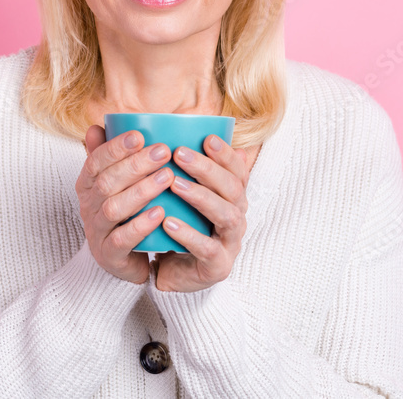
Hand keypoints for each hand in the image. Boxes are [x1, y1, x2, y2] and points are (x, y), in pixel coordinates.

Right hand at [76, 124, 175, 284]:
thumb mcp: (113, 183)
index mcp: (87, 185)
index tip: (139, 135)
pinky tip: (160, 212)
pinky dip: (140, 225)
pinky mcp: (109, 255)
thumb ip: (108, 156)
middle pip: (106, 182)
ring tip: (167, 178)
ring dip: (141, 191)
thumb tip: (98, 125)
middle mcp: (88, 206)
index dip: (114, 148)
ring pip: (114, 208)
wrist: (121, 259)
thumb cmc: (121, 213)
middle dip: (135, 165)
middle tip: (164, 152)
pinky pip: (122, 239)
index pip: (95, 161)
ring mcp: (97, 231)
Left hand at [151, 135, 249, 292]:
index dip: (225, 154)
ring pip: (226, 216)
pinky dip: (189, 235)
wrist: (177, 273)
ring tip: (175, 184)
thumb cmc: (182, 226)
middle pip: (233, 189)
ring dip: (201, 197)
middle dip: (208, 169)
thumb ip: (179, 167)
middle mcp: (237, 217)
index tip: (206, 137)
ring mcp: (230, 242)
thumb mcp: (181, 196)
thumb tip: (165, 131)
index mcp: (232, 198)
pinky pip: (207, 249)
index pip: (237, 170)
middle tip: (180, 154)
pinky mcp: (218, 266)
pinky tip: (169, 223)